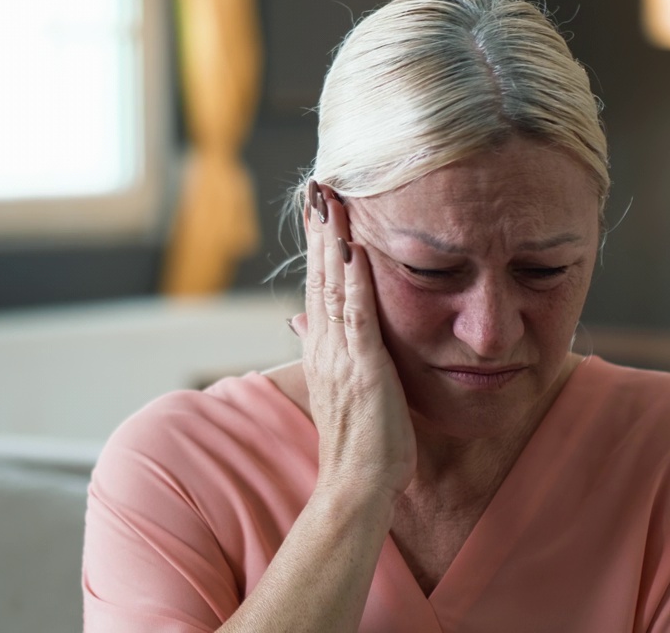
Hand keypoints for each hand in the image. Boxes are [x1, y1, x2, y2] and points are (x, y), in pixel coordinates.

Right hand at [291, 181, 415, 502]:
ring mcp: (341, 355)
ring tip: (330, 199)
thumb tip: (306, 324)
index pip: (318, 285)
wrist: (356, 486)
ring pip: (332, 286)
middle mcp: (325, 346)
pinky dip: (354, 280)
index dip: (318, 245)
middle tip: (317, 185)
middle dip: (319, 229)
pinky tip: (354, 249)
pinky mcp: (362, 368)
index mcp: (324, 350)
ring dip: (332, 241)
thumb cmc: (361, 444)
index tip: (318, 207)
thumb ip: (331, 352)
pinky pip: (356, 315)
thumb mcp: (344, 389)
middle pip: (319, 275)